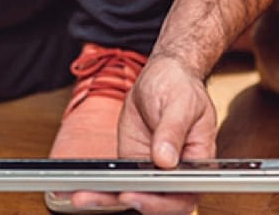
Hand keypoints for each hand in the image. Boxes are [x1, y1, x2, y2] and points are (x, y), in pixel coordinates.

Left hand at [61, 54, 216, 214]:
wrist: (164, 75)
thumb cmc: (181, 88)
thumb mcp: (180, 104)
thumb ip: (172, 131)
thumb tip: (165, 160)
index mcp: (197, 162)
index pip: (184, 195)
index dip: (160, 202)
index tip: (136, 193)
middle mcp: (175, 172)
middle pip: (157, 202)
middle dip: (132, 202)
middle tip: (107, 195)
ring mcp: (152, 169)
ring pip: (134, 194)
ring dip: (107, 199)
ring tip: (82, 197)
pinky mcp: (132, 163)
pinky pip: (118, 180)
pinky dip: (100, 186)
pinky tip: (81, 187)